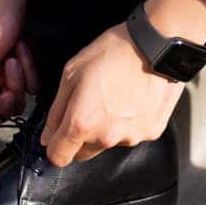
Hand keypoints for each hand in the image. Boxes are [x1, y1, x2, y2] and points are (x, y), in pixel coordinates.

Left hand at [39, 22, 183, 165]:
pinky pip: (133, 134)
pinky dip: (130, 122)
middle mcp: (106, 137)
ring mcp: (131, 136)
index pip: (59, 157)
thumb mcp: (71, 73)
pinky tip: (133, 100)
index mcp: (81, 123)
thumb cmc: (114, 52)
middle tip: (90, 106)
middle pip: (84, 153)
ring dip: (107, 128)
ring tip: (116, 98)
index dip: (55, 147)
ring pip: (109, 143)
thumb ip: (56, 111)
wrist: (156, 47)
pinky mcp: (151, 132)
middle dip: (81, 137)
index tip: (58, 138)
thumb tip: (48, 136)